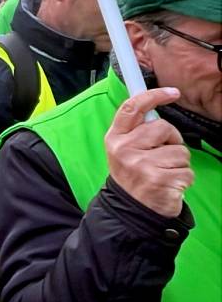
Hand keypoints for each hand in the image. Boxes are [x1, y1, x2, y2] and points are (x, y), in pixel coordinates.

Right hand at [105, 87, 194, 217]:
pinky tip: (169, 185)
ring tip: (164, 173)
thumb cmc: (134, 174)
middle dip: (171, 139)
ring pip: (179, 151)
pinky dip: (184, 179)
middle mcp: (125, 150)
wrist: (131, 209)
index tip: (172, 92)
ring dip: (179, 163)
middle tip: (162, 154)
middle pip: (163, 127)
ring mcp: (142, 165)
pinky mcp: (160, 180)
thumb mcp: (124, 149)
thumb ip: (136, 130)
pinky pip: (187, 171)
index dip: (153, 96)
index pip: (132, 108)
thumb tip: (155, 107)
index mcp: (115, 138)